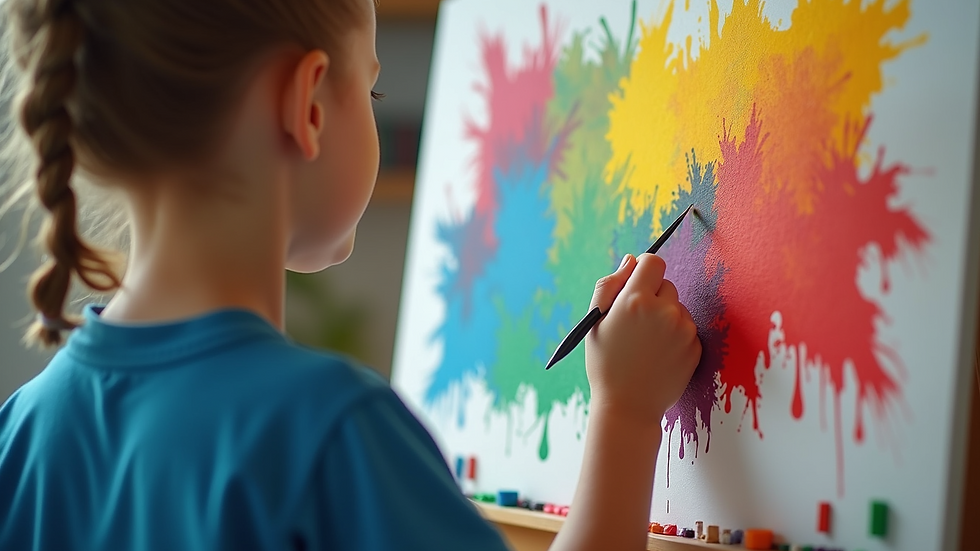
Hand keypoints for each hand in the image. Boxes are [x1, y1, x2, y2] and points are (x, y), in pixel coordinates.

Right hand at [584, 253, 700, 426]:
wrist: (628, 407)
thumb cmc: (606, 364)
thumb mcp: (595, 322)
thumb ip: (609, 285)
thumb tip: (631, 261)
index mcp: (635, 301)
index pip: (653, 262)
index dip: (644, 269)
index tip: (638, 281)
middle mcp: (664, 311)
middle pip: (666, 284)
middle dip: (653, 296)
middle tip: (636, 322)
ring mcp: (684, 330)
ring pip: (677, 307)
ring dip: (665, 316)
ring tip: (646, 343)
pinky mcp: (695, 347)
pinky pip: (686, 329)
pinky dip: (675, 336)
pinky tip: (658, 354)